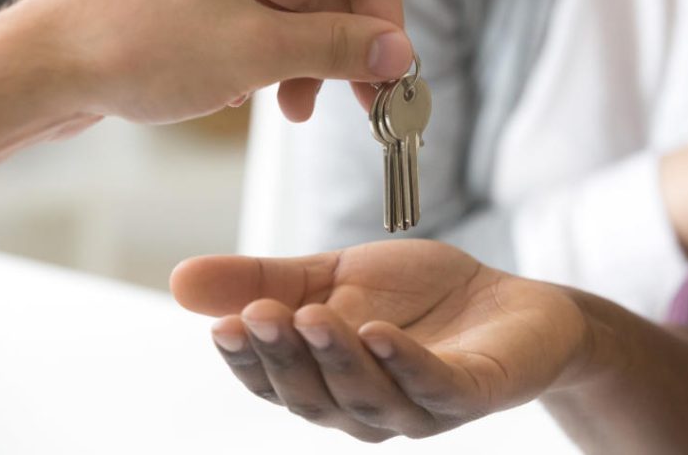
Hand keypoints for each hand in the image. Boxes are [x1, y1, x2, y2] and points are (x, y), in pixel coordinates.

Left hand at [0, 0, 412, 124]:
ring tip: (301, 110)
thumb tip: (398, 52)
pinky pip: (262, 23)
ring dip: (310, 60)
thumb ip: (336, 47)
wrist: (44, 67)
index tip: (392, 55)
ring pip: (296, 7)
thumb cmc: (137, 44)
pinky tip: (256, 97)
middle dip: (347, 41)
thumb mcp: (256, 51)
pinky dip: (274, 61)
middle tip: (368, 97)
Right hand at [170, 240, 587, 442]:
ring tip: (309, 316)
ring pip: (367, 396)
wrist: (510, 301)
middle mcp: (369, 409)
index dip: (246, 361)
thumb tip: (177, 280)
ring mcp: (421, 407)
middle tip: (254, 314)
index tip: (219, 325)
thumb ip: (266, 280)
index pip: (276, 383)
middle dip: (282, 357)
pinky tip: (380, 331)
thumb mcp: (334, 277)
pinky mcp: (472, 392)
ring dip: (335, 359)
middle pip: (313, 396)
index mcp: (330, 384)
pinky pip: (434, 385)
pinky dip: (405, 362)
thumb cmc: (420, 297)